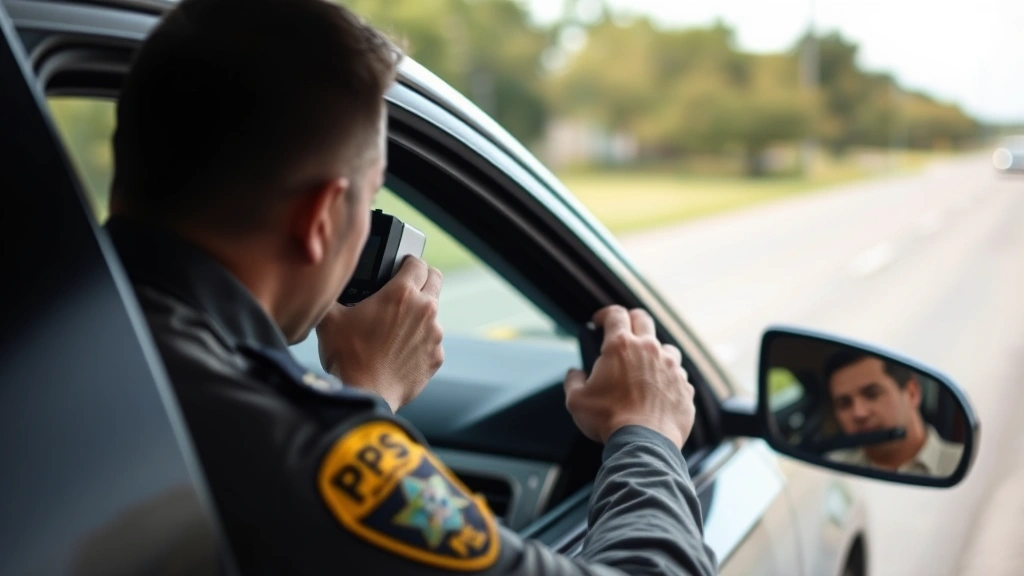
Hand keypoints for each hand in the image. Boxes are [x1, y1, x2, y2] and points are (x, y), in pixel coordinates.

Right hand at [316, 257, 443, 411]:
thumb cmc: (348, 356)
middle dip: (422, 279)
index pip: (418, 262)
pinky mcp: (437, 357)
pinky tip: (400, 351)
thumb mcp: (330, 319)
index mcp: (402, 293)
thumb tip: (324, 286)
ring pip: (434, 313)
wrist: (364, 394)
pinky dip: (420, 342)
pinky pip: (432, 341)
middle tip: (404, 289)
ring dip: (419, 314)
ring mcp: (435, 335)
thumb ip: (331, 295)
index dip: (407, 262)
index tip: (399, 268)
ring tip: (396, 327)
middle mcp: (425, 309)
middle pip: (435, 279)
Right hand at [563, 305, 694, 449]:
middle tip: (623, 331)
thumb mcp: (576, 400)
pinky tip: (658, 391)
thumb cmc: (608, 419)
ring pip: (665, 347)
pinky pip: (678, 375)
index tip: (599, 322)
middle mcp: (649, 349)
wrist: (644, 442)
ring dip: (654, 351)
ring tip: (644, 367)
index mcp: (620, 346)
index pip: (615, 314)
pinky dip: (667, 378)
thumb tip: (575, 373)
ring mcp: (671, 367)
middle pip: (643, 318)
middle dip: (631, 320)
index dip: (605, 314)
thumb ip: (573, 380)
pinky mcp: (685, 386)